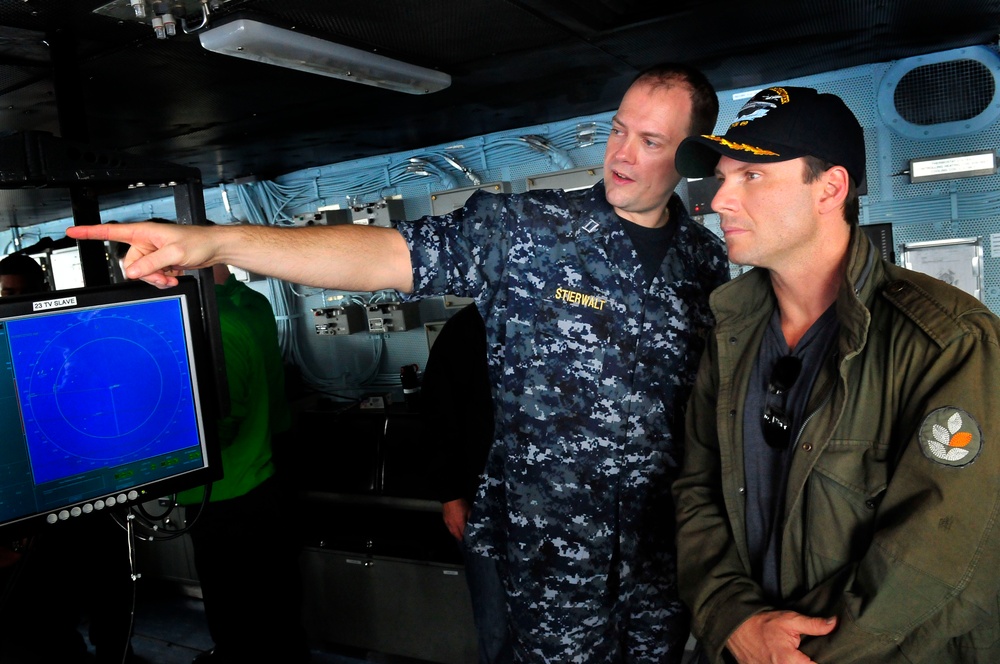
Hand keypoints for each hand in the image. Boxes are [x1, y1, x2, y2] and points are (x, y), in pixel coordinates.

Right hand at [66, 222, 220, 287]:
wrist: (214, 248)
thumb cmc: (198, 242)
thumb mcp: (174, 253)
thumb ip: (151, 263)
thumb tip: (133, 273)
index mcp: (143, 232)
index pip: (110, 231)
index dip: (90, 232)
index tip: (72, 231)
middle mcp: (145, 242)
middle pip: (130, 264)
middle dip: (146, 274)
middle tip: (163, 275)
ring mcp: (153, 253)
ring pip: (142, 273)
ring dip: (156, 279)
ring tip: (171, 276)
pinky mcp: (161, 262)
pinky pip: (153, 275)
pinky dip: (162, 279)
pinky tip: (174, 277)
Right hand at [442, 498, 470, 540]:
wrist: (450, 497)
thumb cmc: (461, 503)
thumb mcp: (468, 510)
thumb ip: (470, 518)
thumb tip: (472, 524)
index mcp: (460, 523)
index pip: (463, 533)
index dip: (466, 537)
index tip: (469, 540)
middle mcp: (453, 525)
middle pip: (456, 534)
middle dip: (460, 538)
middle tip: (464, 540)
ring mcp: (448, 522)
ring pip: (451, 532)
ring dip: (455, 535)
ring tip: (459, 536)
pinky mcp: (444, 519)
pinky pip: (448, 527)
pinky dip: (452, 530)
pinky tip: (454, 529)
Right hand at [727, 610, 836, 663]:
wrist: (736, 627)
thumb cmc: (764, 623)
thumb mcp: (790, 620)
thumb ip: (814, 625)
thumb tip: (834, 623)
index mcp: (790, 662)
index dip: (823, 662)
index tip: (822, 656)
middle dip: (806, 662)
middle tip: (804, 653)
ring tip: (793, 656)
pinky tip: (782, 659)